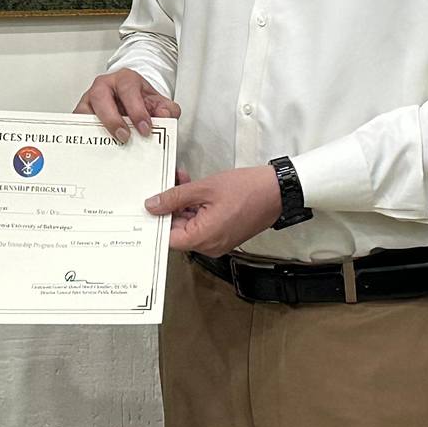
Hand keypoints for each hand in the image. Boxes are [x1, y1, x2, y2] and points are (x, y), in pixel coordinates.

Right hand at [75, 69, 178, 143]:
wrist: (130, 100)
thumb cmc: (140, 100)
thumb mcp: (158, 102)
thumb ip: (167, 109)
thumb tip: (164, 116)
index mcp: (125, 79)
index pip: (129, 89)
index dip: (137, 110)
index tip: (145, 128)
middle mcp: (104, 86)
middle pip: (101, 97)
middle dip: (113, 119)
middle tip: (124, 136)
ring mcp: (89, 99)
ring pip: (84, 110)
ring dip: (95, 127)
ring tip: (107, 143)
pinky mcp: (80, 113)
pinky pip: (77, 123)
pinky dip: (83, 135)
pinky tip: (94, 146)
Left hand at [146, 165, 281, 256]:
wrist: (277, 191)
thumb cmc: (246, 189)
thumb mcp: (205, 188)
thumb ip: (176, 197)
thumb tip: (152, 205)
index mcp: (203, 239)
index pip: (168, 238)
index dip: (157, 220)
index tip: (150, 204)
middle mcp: (210, 246)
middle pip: (178, 231)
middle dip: (171, 207)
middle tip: (168, 183)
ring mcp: (218, 242)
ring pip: (190, 225)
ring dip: (184, 204)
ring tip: (183, 180)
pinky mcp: (224, 234)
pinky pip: (203, 225)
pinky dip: (196, 208)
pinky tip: (195, 189)